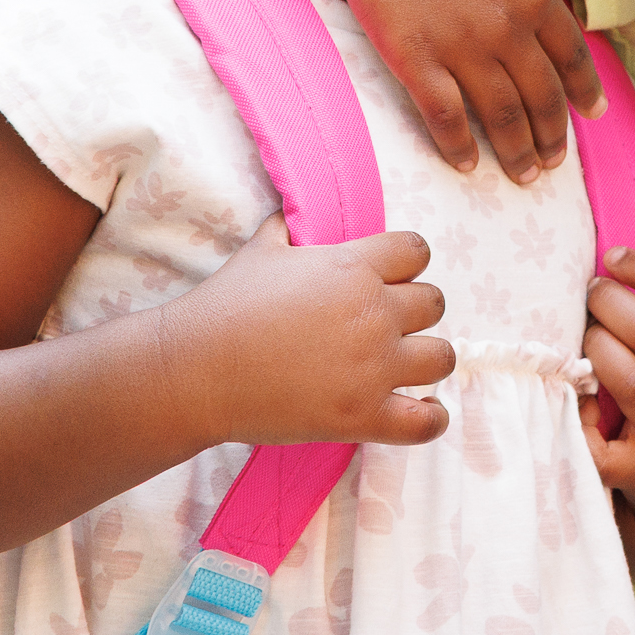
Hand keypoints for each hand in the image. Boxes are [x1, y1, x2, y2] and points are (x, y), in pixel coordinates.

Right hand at [160, 223, 453, 449]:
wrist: (192, 371)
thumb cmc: (223, 308)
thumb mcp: (262, 251)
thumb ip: (289, 228)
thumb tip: (294, 214)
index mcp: (354, 267)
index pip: (418, 251)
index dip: (406, 266)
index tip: (389, 281)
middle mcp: (373, 312)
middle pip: (435, 303)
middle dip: (414, 313)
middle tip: (383, 328)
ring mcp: (373, 366)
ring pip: (442, 356)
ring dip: (425, 360)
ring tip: (401, 368)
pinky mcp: (362, 415)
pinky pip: (426, 420)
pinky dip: (429, 418)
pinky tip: (415, 409)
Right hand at [328, 0, 606, 185]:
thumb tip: (559, 6)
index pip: (572, 57)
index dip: (585, 92)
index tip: (593, 115)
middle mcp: (507, 26)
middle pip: (542, 96)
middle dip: (552, 136)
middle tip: (555, 164)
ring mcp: (461, 45)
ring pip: (500, 114)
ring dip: (516, 151)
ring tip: (524, 176)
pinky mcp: (415, 58)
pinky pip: (445, 116)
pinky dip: (458, 145)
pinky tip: (465, 163)